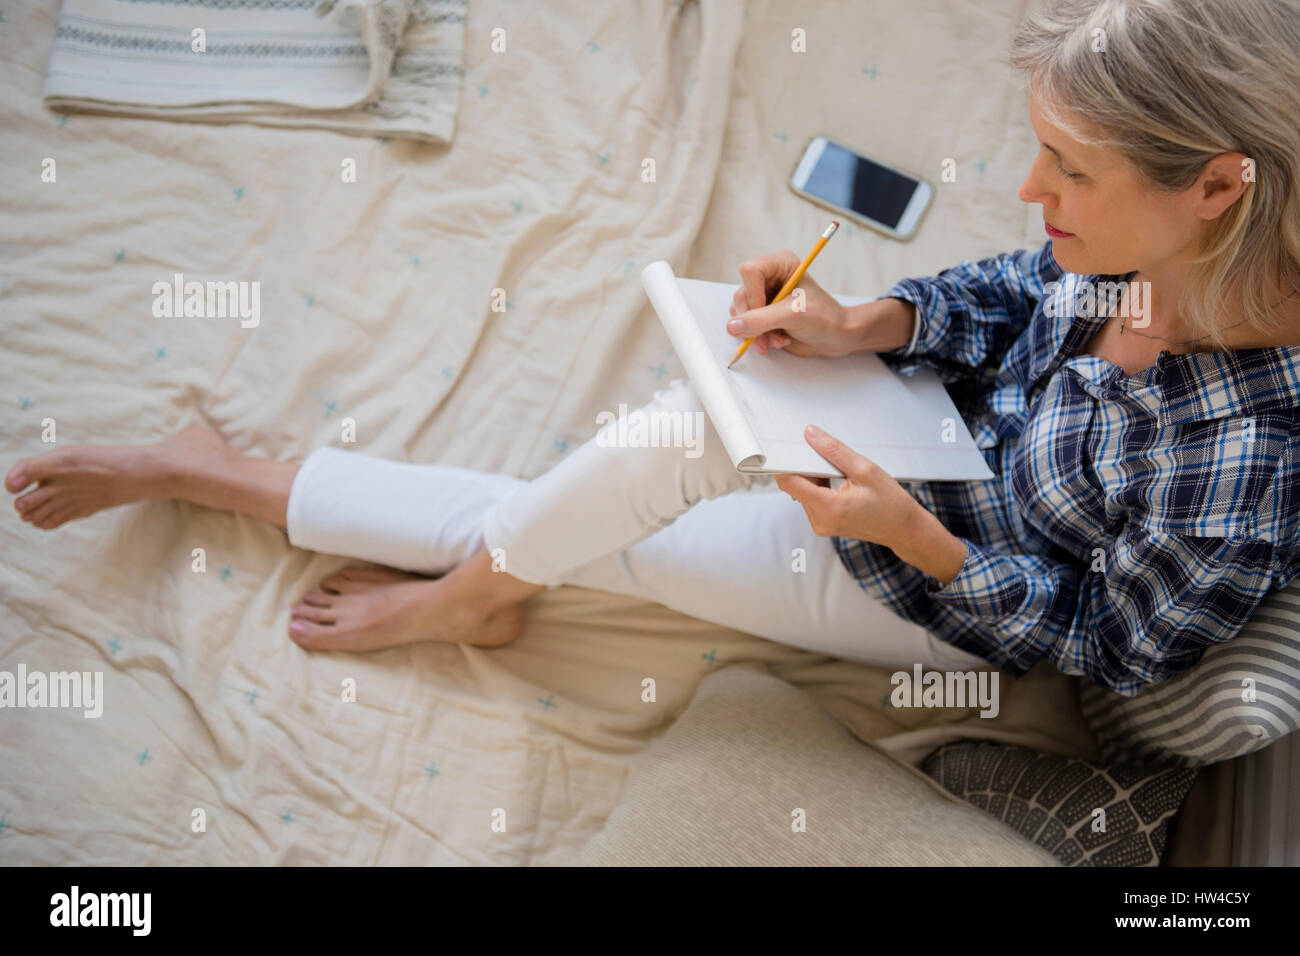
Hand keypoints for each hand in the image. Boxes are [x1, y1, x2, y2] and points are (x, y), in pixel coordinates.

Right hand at [727, 250, 863, 356]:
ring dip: (757, 332)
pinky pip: (745, 326)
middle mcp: (769, 278)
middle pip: (742, 295)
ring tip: (778, 339)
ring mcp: (764, 297)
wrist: (837, 337)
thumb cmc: (825, 318)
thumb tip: (731, 326)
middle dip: (754, 321)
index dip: (753, 295)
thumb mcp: (793, 315)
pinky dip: (758, 337)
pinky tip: (777, 340)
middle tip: (769, 335)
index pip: (749, 271)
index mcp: (780, 264)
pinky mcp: (762, 315)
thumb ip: (761, 320)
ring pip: (740, 313)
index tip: (767, 312)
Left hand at [774, 424, 920, 547]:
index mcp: (827, 507)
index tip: (785, 446)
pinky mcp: (824, 524)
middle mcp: (819, 520)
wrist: (903, 528)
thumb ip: (834, 451)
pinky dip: (817, 485)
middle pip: (794, 486)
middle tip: (816, 448)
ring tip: (834, 466)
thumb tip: (809, 434)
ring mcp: (820, 524)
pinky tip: (834, 477)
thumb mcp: (864, 469)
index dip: (783, 462)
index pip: (789, 482)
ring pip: (802, 492)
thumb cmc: (890, 501)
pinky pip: (811, 499)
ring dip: (811, 475)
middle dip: (802, 466)